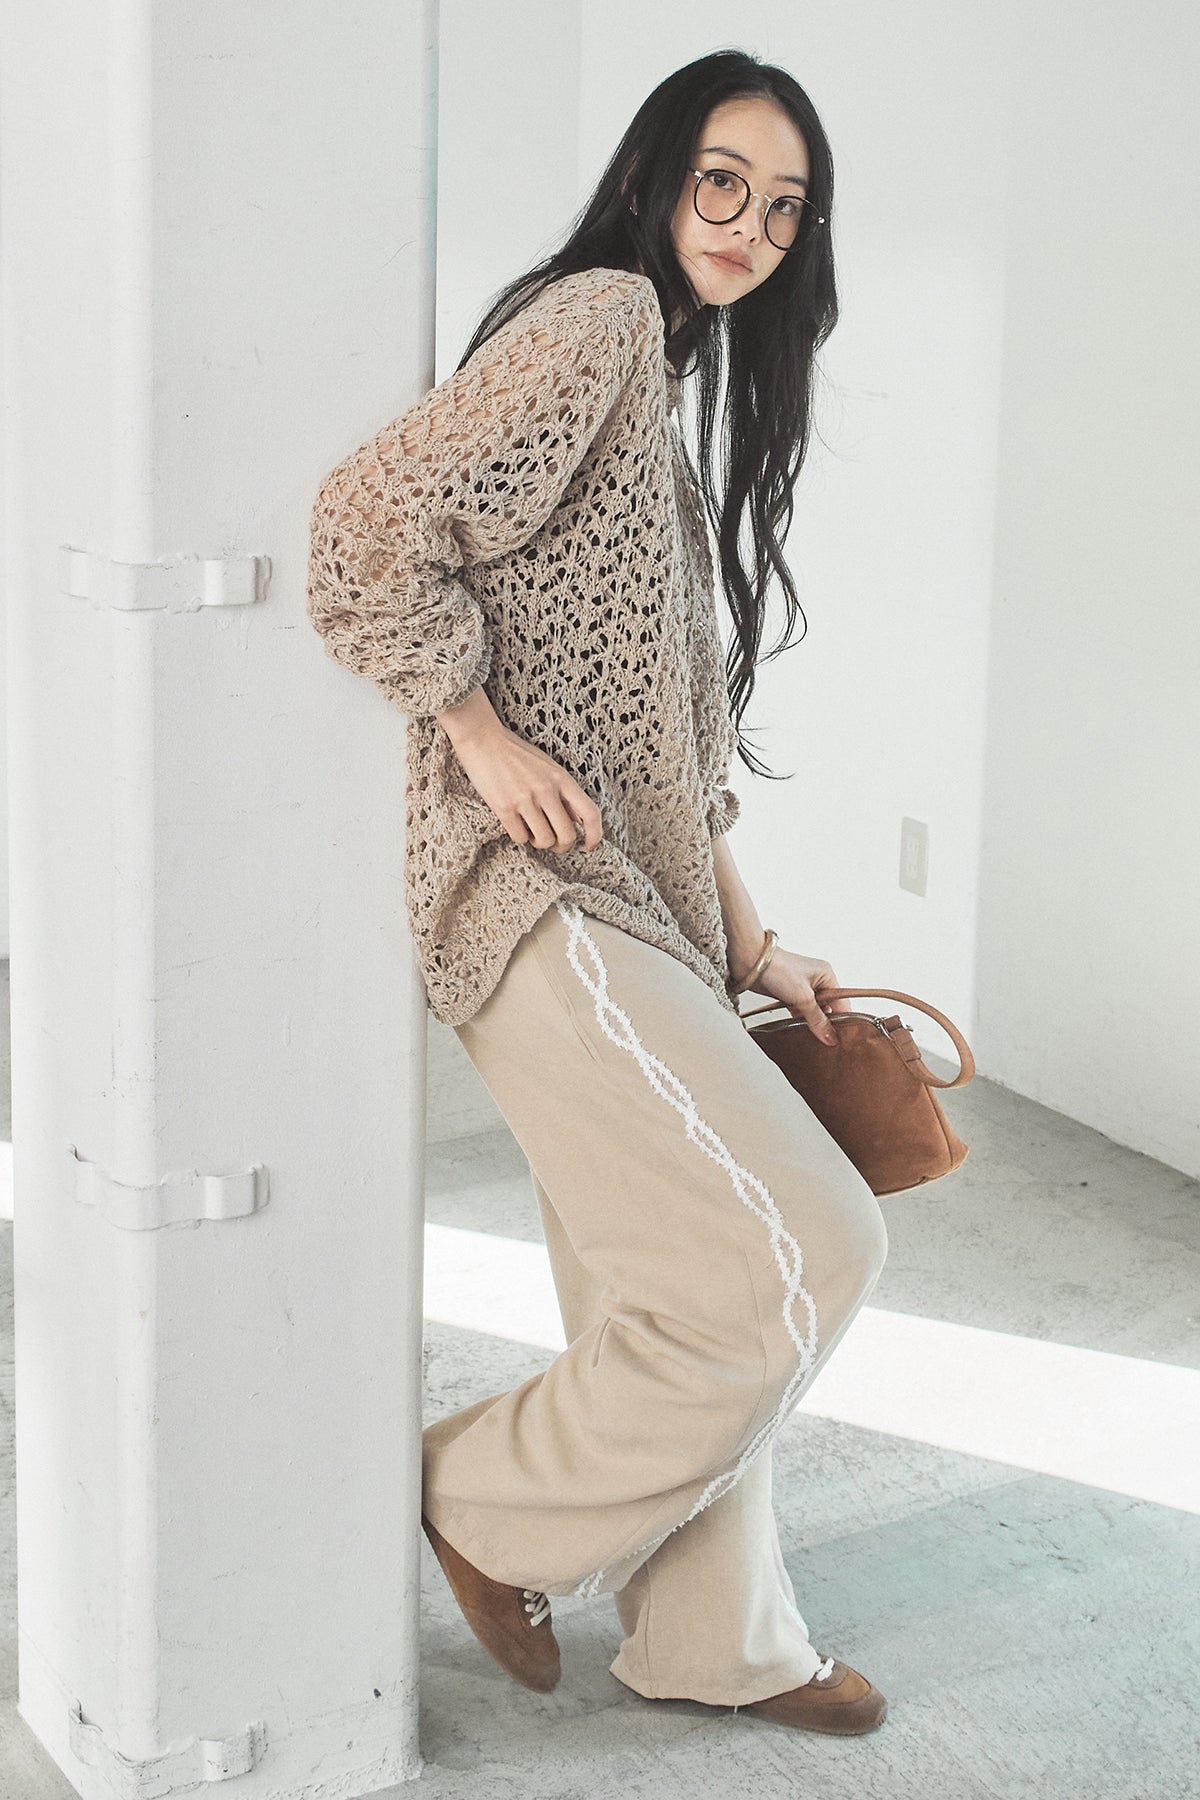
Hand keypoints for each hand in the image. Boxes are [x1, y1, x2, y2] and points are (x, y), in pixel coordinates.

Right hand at [450, 719, 602, 854]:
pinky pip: (520, 838)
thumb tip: (577, 820)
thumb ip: (564, 792)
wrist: (483, 740)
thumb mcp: (549, 767)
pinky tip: (516, 825)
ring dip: (538, 842)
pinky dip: (519, 837)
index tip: (588, 846)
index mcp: (562, 779)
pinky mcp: (504, 808)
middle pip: (567, 835)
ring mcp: (525, 799)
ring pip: (544, 841)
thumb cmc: (516, 754)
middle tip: (552, 842)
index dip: (594, 835)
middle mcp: (547, 790)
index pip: (590, 813)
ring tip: (531, 830)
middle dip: (561, 846)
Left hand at [744, 944, 850, 1047]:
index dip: (843, 1020)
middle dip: (827, 1023)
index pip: (842, 1002)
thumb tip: (831, 1037)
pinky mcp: (788, 994)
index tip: (843, 1039)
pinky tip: (800, 1031)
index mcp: (826, 975)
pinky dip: (800, 1020)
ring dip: (812, 1022)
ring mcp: (802, 988)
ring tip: (815, 1040)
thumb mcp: (802, 997)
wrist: (749, 960)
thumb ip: (817, 1019)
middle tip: (828, 1043)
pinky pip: (800, 1010)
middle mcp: (816, 981)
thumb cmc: (777, 968)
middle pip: (828, 1008)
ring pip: (813, 1010)